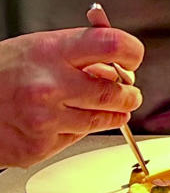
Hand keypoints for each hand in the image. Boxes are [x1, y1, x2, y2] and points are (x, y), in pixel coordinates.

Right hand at [0, 25, 144, 166]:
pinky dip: (75, 129)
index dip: (132, 51)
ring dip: (112, 114)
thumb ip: (79, 51)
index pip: (113, 45)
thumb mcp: (37, 46)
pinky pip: (75, 138)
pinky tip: (60, 118)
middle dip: (129, 93)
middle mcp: (50, 86)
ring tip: (106, 106)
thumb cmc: (0, 71)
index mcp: (52, 53)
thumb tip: (117, 63)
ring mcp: (44, 120)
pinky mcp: (38, 147)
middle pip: (115, 92)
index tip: (133, 57)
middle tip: (129, 92)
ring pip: (101, 120)